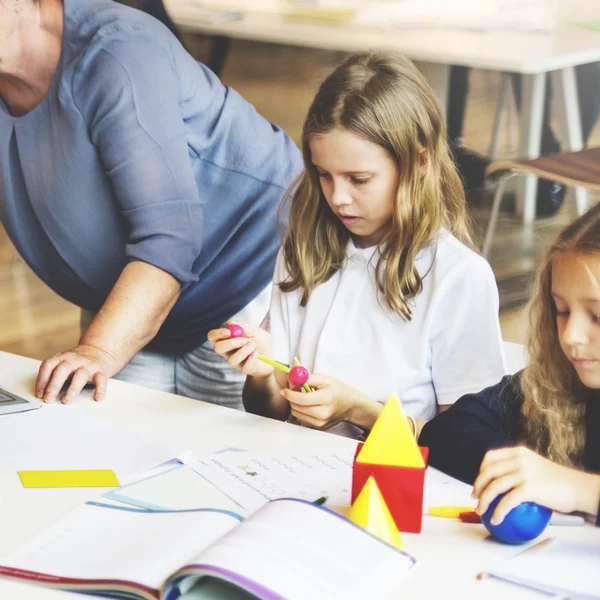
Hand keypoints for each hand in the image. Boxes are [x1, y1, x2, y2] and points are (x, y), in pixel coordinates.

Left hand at [36, 344, 119, 403]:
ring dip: (72, 389)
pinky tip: (97, 397)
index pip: (48, 365)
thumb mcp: (63, 362)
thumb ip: (53, 373)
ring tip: (66, 400)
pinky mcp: (101, 372)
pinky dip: (100, 389)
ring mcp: (88, 365)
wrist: (100, 351)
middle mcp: (75, 360)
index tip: (39, 394)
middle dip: (54, 385)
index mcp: (63, 357)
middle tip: (48, 399)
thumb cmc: (78, 361)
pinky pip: (101, 380)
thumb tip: (42, 394)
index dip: (42, 380)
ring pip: (80, 375)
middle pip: (62, 370)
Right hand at [207, 321, 273, 378]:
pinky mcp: (245, 370)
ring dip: (244, 351)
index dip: (216, 334)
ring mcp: (236, 362)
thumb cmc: (261, 342)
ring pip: (231, 360)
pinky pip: (245, 367)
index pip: (213, 336)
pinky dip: (252, 358)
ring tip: (254, 345)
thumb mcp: (255, 330)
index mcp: (227, 339)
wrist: (272, 356)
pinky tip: (257, 354)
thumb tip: (231, 323)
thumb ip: (244, 327)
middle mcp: (228, 351)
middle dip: (230, 343)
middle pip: (218, 348)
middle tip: (244, 340)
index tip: (228, 332)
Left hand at [281, 374, 375, 429]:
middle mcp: (323, 414)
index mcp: (326, 399)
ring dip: (295, 404)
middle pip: (297, 407)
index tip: (284, 389)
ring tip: (303, 397)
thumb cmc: (337, 390)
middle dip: (292, 398)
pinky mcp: (317, 428)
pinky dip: (300, 411)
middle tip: (295, 390)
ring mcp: (320, 423)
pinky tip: (308, 405)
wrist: (349, 405)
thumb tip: (291, 376)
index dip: (290, 394)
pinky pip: (300, 419)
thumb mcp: (325, 379)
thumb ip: (307, 378)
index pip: (302, 399)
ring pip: (296, 414)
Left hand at [473, 446, 591, 523]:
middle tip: (475, 498)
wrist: (578, 488)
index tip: (479, 483)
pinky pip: (507, 501)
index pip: (491, 457)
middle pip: (489, 471)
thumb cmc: (559, 482)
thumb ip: (520, 470)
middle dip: (477, 485)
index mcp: (519, 452)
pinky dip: (498, 512)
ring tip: (480, 511)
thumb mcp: (536, 467)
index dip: (481, 470)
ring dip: (484, 501)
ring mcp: (524, 472)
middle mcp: (519, 459)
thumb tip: (502, 484)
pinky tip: (496, 520)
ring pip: (494, 486)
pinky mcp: (530, 488)